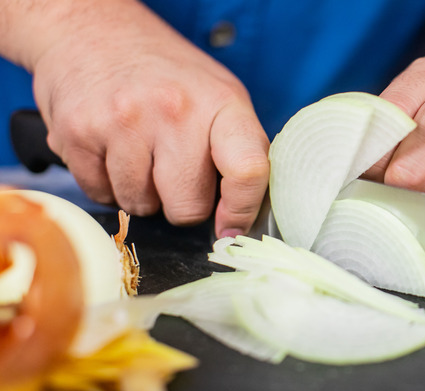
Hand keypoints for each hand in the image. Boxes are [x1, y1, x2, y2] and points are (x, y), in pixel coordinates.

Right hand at [30, 1, 268, 237]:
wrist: (90, 29)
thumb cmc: (163, 71)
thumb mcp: (219, 96)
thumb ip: (239, 151)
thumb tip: (244, 217)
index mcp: (221, 102)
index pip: (247, 171)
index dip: (241, 212)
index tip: (230, 228)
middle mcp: (175, 110)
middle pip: (188, 207)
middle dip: (181, 202)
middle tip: (172, 169)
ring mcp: (124, 120)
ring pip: (141, 206)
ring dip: (141, 192)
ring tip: (139, 150)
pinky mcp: (78, 132)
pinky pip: (100, 195)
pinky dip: (106, 183)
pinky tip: (111, 149)